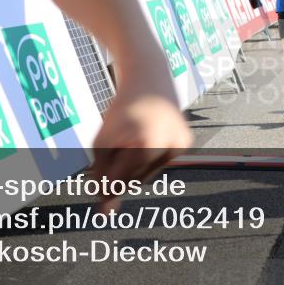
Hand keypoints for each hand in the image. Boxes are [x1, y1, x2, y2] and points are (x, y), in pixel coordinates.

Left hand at [91, 79, 191, 212]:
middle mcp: (169, 146)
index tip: (98, 206)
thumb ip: (101, 171)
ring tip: (127, 142)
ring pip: (149, 174)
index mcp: (147, 143)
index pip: (122, 178)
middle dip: (120, 173)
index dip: (107, 188)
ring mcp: (180, 145)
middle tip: (109, 157)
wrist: (148, 76)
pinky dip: (146, 158)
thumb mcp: (103, 138)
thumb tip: (105, 208)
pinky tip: (141, 139)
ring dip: (132, 166)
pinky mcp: (185, 143)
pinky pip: (159, 163)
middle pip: (136, 179)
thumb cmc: (122, 108)